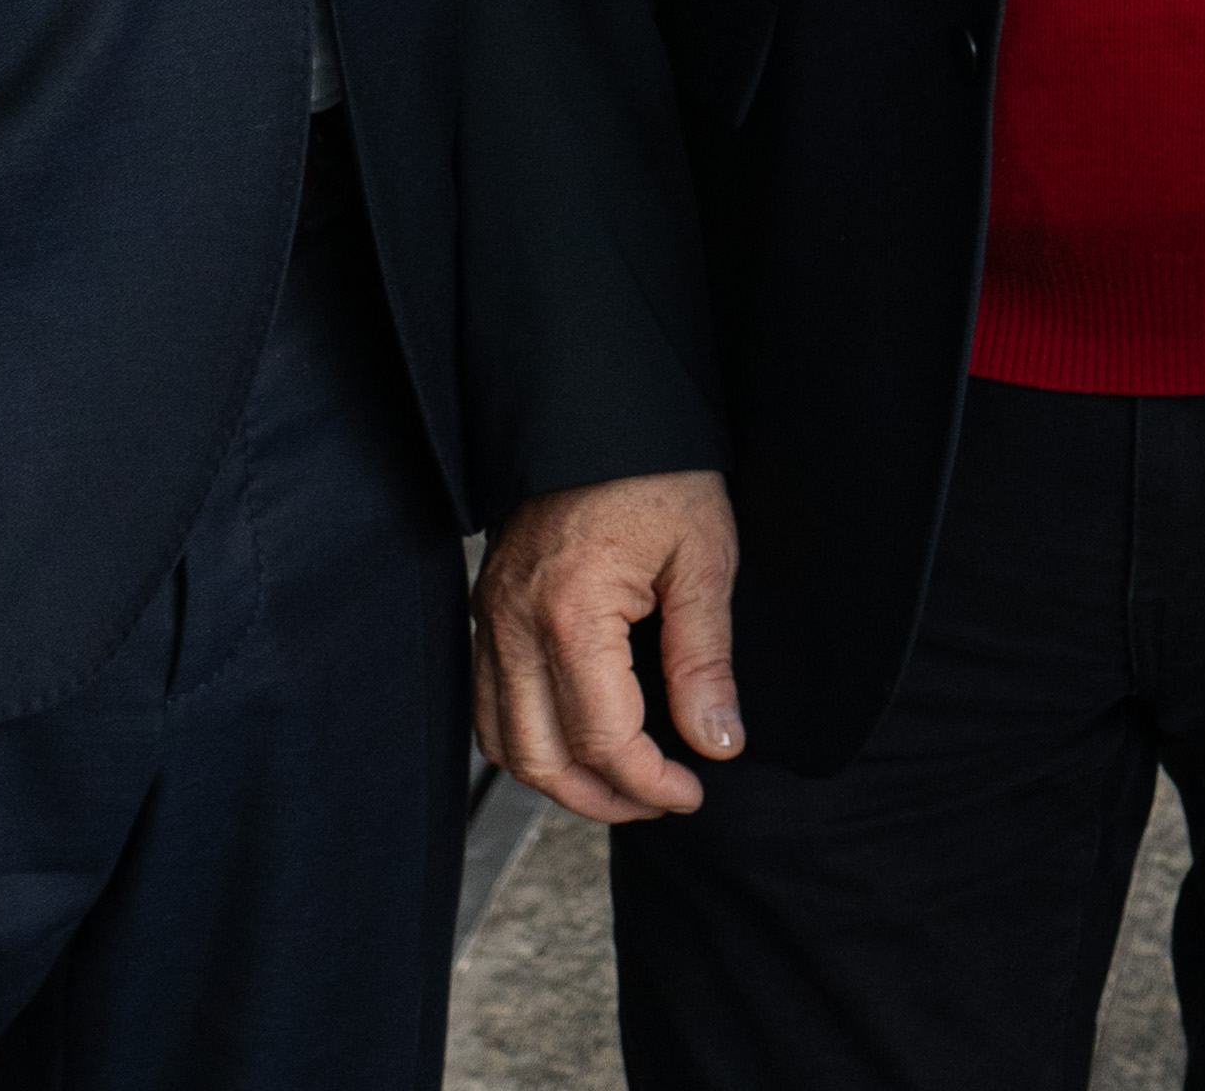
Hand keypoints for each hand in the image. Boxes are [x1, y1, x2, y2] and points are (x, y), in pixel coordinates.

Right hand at [475, 470, 742, 821]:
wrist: (595, 406)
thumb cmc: (656, 471)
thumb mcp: (702, 559)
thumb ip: (705, 660)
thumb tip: (717, 743)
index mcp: (570, 613)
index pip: (603, 740)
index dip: (650, 783)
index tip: (693, 790)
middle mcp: (513, 623)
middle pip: (541, 758)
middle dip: (604, 799)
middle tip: (662, 799)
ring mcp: (490, 615)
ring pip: (503, 741)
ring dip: (560, 778)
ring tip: (621, 783)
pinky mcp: (486, 606)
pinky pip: (486, 701)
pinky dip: (525, 739)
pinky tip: (573, 739)